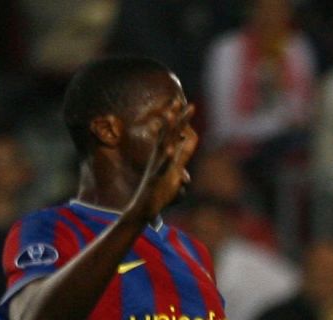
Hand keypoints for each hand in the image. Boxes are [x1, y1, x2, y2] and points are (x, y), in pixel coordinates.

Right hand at [129, 100, 197, 224]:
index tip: (186, 104)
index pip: (174, 132)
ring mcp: (158, 165)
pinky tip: (170, 149)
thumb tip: (188, 145)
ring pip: (163, 143)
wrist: (144, 207)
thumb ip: (181, 161)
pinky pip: (162, 165)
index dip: (181, 120)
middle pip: (169, 133)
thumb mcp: (174, 172)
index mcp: (165, 153)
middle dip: (175, 116)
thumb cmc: (159, 191)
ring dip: (167, 129)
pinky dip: (166, 157)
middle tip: (179, 99)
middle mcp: (160, 156)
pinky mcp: (157, 177)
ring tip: (170, 115)